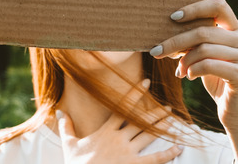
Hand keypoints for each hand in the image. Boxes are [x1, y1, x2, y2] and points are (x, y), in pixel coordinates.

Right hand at [56, 79, 182, 163]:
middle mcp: (119, 138)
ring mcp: (127, 153)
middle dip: (154, 111)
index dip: (135, 94)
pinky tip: (179, 148)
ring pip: (148, 135)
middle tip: (167, 104)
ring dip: (162, 126)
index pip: (123, 107)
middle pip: (140, 120)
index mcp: (106, 131)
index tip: (146, 82)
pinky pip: (154, 159)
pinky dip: (168, 154)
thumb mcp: (69, 144)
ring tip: (173, 119)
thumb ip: (67, 125)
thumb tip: (59, 111)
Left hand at [150, 0, 237, 162]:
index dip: (195, 8)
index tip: (172, 17)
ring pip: (204, 49)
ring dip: (185, 60)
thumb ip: (195, 43)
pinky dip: (193, 70)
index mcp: (237, 30)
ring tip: (180, 70)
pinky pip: (209, 65)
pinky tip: (189, 76)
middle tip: (156, 51)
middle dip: (176, 41)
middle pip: (204, 31)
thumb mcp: (205, 58)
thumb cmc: (218, 81)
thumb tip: (164, 33)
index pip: (219, 6)